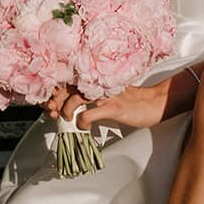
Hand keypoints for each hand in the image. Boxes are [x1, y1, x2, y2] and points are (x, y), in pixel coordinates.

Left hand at [45, 80, 172, 130]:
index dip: (56, 89)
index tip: (51, 100)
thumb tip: (70, 103)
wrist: (153, 103)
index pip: (70, 78)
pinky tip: (84, 126)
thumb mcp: (107, 93)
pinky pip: (89, 114)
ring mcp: (106, 94)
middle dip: (56, 99)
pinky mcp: (113, 107)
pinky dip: (82, 122)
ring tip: (68, 118)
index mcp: (97, 77)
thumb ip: (90, 94)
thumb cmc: (131, 100)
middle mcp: (100, 82)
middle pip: (68, 86)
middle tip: (53, 111)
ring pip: (75, 98)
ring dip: (66, 110)